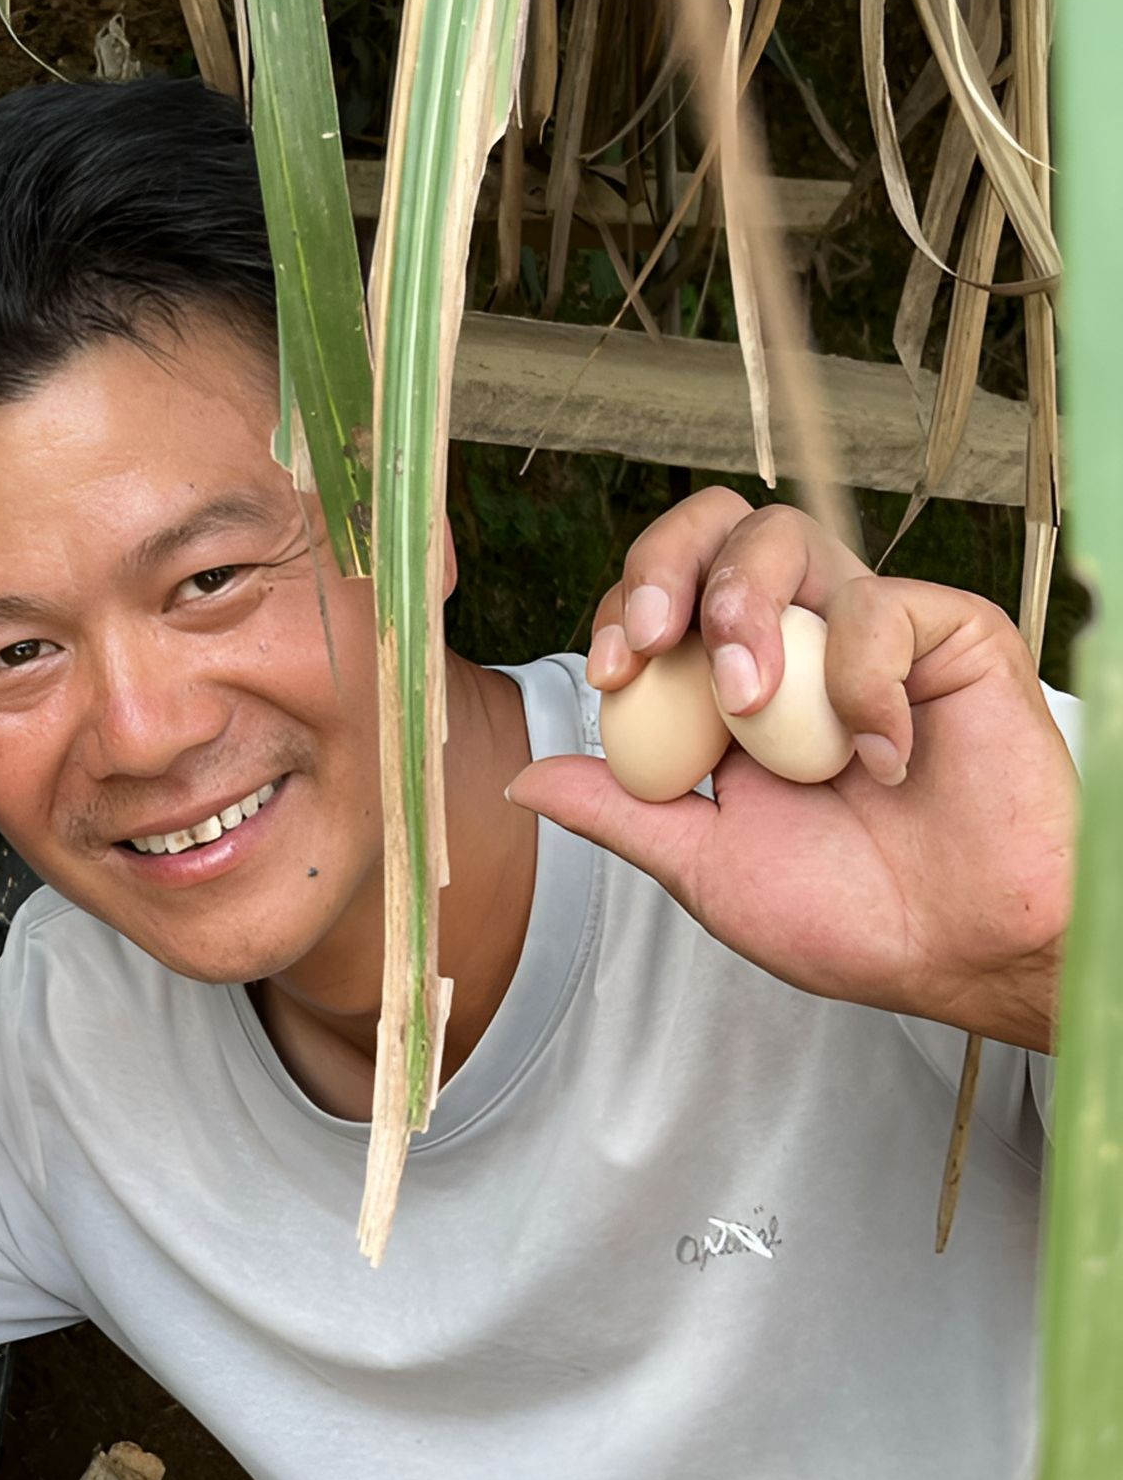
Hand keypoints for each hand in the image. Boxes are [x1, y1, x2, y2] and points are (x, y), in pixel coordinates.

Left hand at [504, 490, 1077, 1050]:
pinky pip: (881, 605)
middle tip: (653, 638)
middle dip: (666, 564)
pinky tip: (880, 760)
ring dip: (745, 608)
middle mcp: (791, 642)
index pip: (657, 601)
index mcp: (724, 687)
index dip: (621, 612)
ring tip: (751, 703)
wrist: (960, 950)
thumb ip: (618, 812)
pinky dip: (861, 679)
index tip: (614, 671)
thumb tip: (519, 779)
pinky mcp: (948, 634)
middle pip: (715, 529)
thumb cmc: (844, 915)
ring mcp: (866, 631)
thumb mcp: (703, 863)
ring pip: (788, 537)